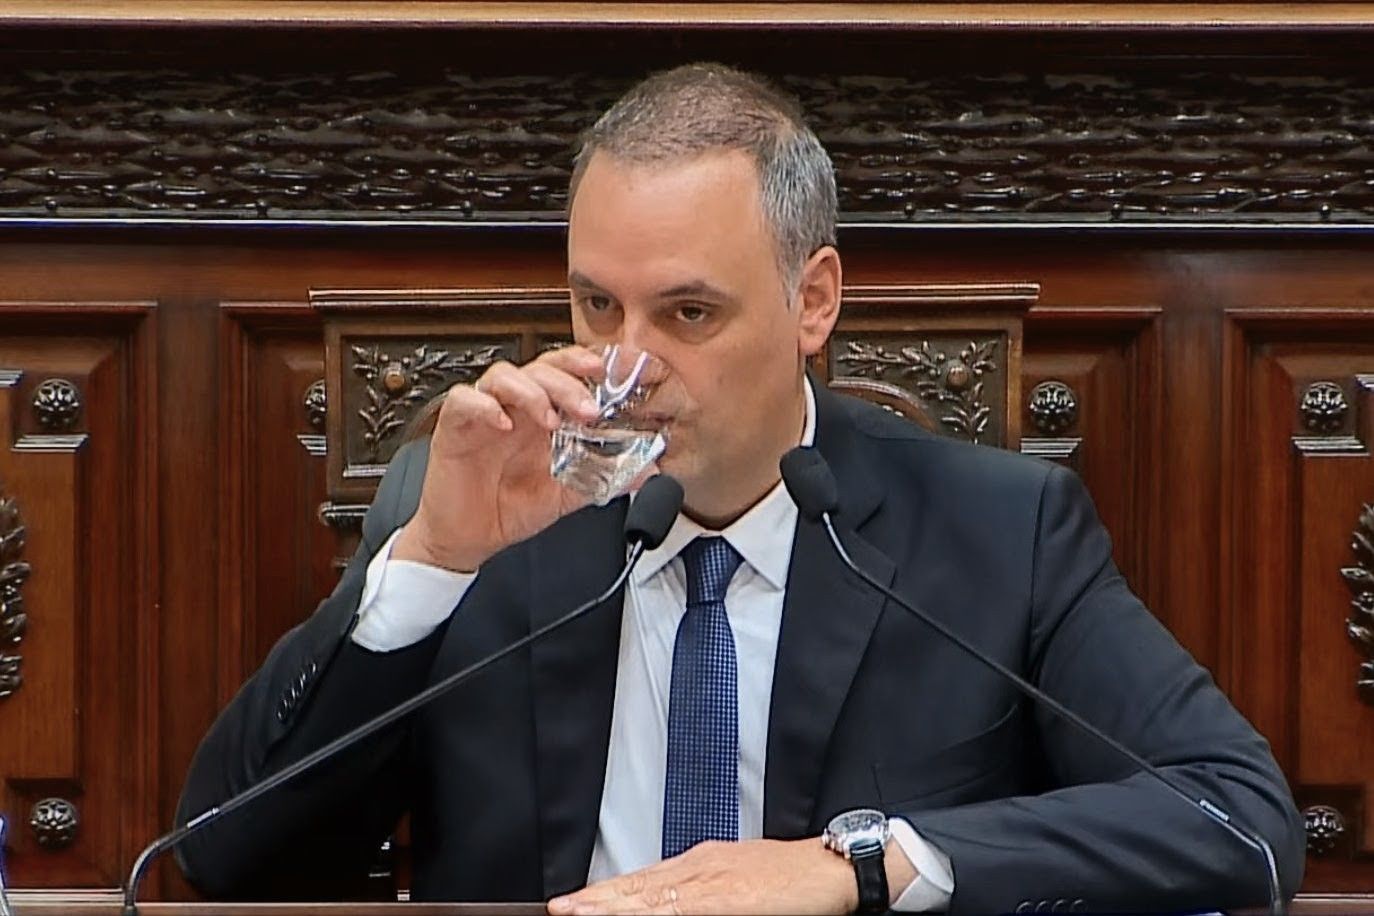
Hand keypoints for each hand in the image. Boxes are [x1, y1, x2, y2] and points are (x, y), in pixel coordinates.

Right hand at [392, 345, 603, 571]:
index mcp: (544, 415)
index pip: (567, 372)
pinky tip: (503, 422)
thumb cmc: (509, 508)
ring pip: (504, 375)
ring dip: (532, 391)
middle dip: (569, 383)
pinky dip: (484, 405)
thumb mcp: (567, 494)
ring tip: (551, 419)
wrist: (468, 540)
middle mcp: (516, 407)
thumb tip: (647, 472)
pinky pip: (463, 400)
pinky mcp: (453, 427)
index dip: (588, 364)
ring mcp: (484, 413)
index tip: (615, 371)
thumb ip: (605, 478)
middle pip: (541, 368)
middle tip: (589, 410)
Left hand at [546, 838, 857, 914]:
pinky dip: (658, 915)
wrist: (833, 869)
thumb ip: (702, 894)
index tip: (574, 902)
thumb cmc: (792, 879)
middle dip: (597, 900)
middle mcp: (701, 868)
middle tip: (561, 908)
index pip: (641, 880)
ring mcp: (715, 882)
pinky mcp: (733, 898)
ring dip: (615, 906)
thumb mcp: (737, 882)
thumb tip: (669, 906)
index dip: (605, 893)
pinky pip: (686, 909)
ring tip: (579, 912)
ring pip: (653, 897)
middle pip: (638, 887)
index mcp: (701, 864)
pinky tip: (638, 915)